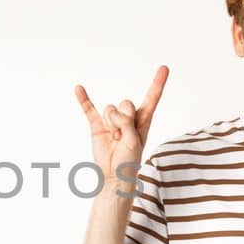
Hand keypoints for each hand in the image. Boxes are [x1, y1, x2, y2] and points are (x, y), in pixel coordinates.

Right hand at [75, 66, 167, 186]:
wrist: (113, 175)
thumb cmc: (129, 161)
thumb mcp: (135, 141)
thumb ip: (127, 123)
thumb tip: (113, 112)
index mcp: (143, 120)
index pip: (151, 98)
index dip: (157, 83)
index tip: (164, 68)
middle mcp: (128, 118)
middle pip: (125, 103)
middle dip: (122, 119)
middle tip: (122, 137)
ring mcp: (112, 121)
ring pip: (110, 108)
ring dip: (111, 124)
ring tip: (114, 139)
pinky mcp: (97, 126)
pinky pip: (89, 109)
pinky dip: (83, 99)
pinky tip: (78, 89)